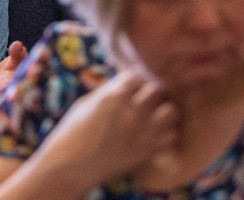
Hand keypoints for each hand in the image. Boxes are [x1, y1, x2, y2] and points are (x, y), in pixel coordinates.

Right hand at [30, 69, 178, 190]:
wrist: (72, 167)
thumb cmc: (73, 132)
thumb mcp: (87, 103)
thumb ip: (110, 90)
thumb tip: (126, 81)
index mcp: (114, 96)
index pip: (136, 75)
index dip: (133, 80)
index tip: (130, 86)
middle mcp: (132, 111)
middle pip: (157, 88)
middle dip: (150, 91)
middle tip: (144, 97)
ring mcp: (143, 132)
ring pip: (170, 111)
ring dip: (162, 110)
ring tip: (154, 114)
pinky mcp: (148, 151)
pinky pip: (171, 135)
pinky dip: (165, 133)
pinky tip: (154, 133)